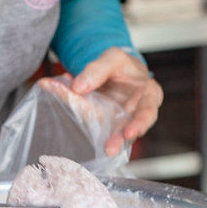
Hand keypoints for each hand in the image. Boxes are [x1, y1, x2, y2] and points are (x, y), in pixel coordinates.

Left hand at [39, 47, 162, 156]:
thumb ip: (98, 69)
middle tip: (110, 149)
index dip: (140, 124)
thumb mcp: (114, 58)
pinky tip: (57, 92)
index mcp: (149, 96)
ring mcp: (118, 122)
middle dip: (120, 140)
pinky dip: (74, 109)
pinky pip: (88, 120)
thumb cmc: (123, 66)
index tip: (129, 133)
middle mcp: (135, 114)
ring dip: (96, 136)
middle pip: (130, 130)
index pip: (147, 112)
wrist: (112, 71)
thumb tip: (77, 86)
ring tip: (89, 141)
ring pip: (109, 132)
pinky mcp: (101, 124)